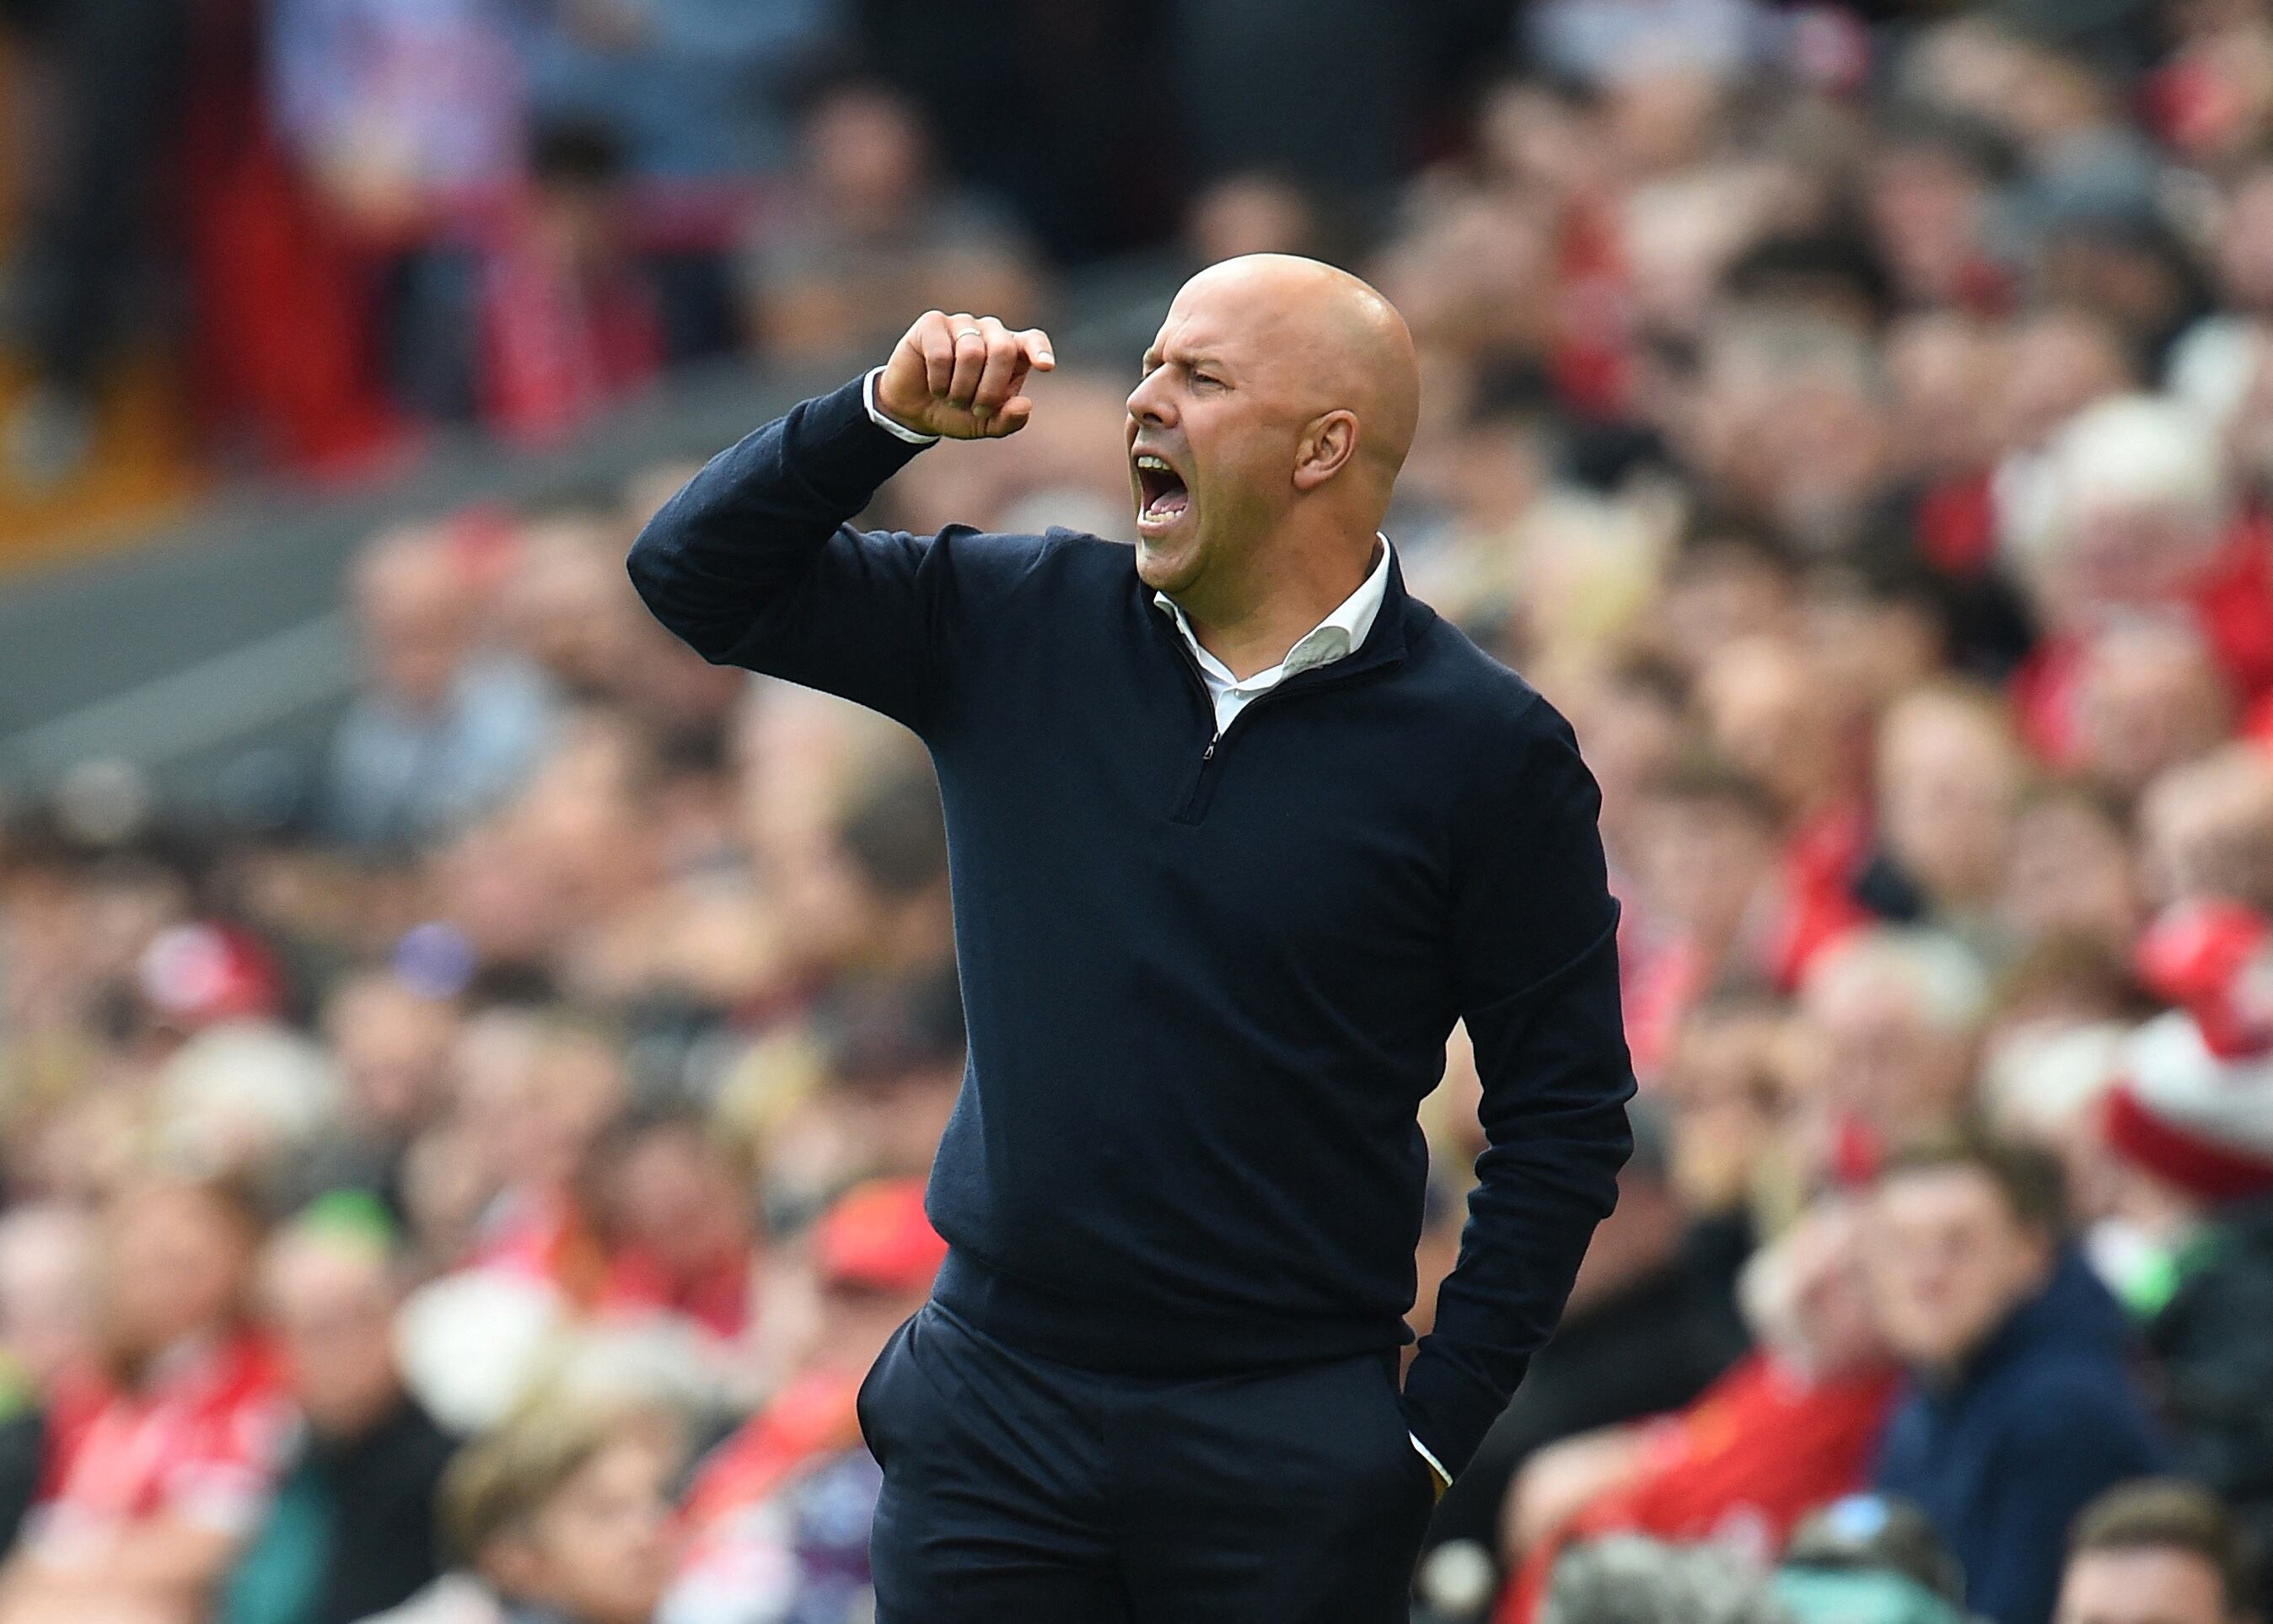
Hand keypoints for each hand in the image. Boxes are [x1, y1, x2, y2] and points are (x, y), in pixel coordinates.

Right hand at [875, 311, 1054, 439]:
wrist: (914, 410)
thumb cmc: (957, 412)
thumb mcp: (985, 424)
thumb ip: (1008, 419)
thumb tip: (1025, 405)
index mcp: (1011, 351)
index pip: (1033, 340)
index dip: (1039, 350)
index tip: (1045, 367)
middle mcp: (990, 331)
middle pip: (1002, 349)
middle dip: (989, 388)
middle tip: (976, 407)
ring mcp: (962, 323)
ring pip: (971, 352)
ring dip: (960, 388)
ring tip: (952, 398)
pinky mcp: (932, 323)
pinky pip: (941, 352)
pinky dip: (938, 381)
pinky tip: (934, 387)